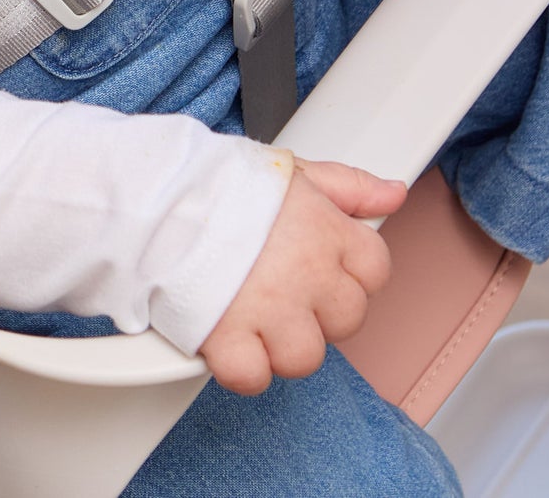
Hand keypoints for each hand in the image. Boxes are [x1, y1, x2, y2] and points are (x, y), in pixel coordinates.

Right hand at [199, 158, 404, 393]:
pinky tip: (228, 336)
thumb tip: (392, 194)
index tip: (320, 264)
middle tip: (281, 286)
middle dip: (318, 309)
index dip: (347, 270)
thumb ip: (350, 185)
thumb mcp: (294, 171)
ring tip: (252, 311)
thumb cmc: (219, 182)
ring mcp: (271, 311)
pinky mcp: (229, 339)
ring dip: (280, 342)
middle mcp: (308, 275)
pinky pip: (253, 377)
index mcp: (327, 232)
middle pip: (347, 320)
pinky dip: (240, 366)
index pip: (375, 270)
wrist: (156, 198)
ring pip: (305, 357)